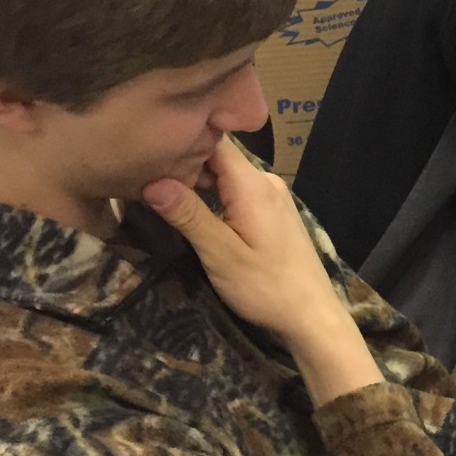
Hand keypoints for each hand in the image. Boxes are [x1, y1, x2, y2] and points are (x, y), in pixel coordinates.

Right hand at [143, 138, 381, 401]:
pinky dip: (215, 194)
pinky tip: (193, 208)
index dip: (181, 141)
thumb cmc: (266, 287)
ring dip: (198, 182)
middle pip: (219, 157)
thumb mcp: (220, 254)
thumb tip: (152, 181)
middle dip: (184, 163)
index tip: (148, 150)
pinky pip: (238, 190)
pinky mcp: (274, 211)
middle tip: (143, 175)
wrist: (311, 315)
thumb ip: (188, 215)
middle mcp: (265, 181)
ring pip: (227, 175)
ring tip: (159, 190)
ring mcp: (272, 196)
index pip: (214, 140)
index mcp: (252, 184)